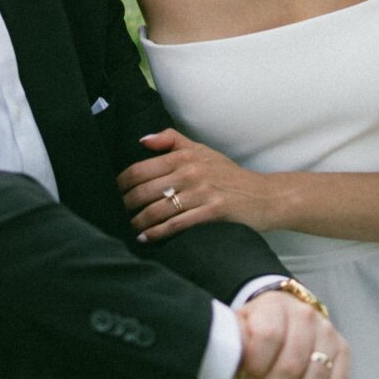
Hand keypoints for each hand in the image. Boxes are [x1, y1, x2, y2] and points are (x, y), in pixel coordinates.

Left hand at [120, 127, 273, 238]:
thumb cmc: (230, 175)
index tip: (114, 193)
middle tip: (118, 214)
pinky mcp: (213, 210)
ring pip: (157, 209)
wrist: (265, 195)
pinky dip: (157, 233)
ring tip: (131, 228)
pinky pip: (176, 224)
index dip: (121, 183)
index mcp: (185, 155)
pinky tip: (146, 238)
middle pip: (144, 190)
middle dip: (126, 205)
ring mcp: (202, 191)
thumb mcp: (202, 150)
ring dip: (138, 222)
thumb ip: (172, 140)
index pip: (140, 168)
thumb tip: (143, 140)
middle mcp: (191, 171)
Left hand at [232, 289, 350, 378]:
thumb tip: (228, 365)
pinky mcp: (341, 349)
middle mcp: (305, 314)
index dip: (254, 367)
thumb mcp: (237, 335)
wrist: (279, 324)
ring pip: (315, 378)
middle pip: (292, 363)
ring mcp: (327, 331)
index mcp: (275, 306)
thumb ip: (233, 348)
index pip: (267, 337)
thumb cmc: (252, 336)